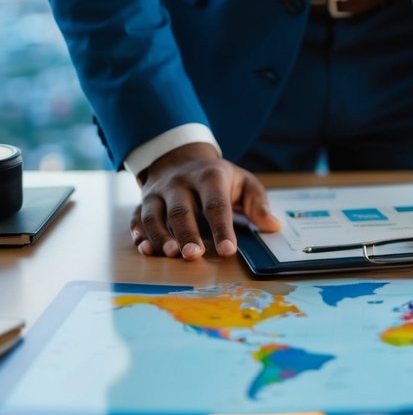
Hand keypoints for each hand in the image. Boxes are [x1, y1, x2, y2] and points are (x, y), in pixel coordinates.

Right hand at [129, 142, 280, 259]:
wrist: (181, 158)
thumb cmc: (218, 178)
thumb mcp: (243, 182)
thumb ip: (258, 203)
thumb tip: (273, 226)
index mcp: (209, 176)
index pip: (216, 204)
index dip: (221, 228)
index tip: (228, 250)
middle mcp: (180, 182)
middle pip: (181, 210)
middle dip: (187, 233)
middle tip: (193, 256)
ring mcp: (158, 192)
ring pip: (153, 214)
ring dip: (160, 236)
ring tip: (170, 254)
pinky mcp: (142, 202)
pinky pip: (137, 218)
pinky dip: (139, 234)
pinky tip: (146, 249)